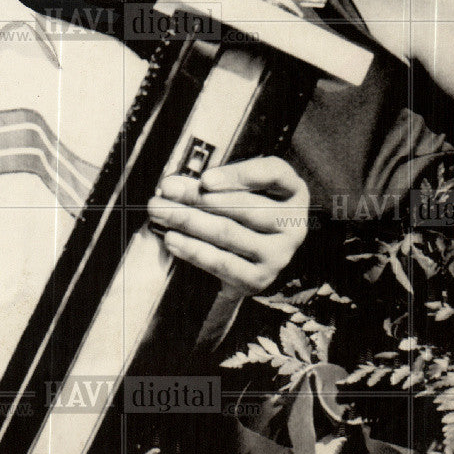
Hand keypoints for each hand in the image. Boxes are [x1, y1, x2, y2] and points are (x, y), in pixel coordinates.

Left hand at [147, 156, 309, 295]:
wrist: (251, 257)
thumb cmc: (242, 209)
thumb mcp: (240, 188)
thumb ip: (215, 181)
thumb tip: (173, 185)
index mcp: (293, 191)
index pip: (274, 174)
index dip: (239, 176)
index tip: (205, 179)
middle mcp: (293, 224)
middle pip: (244, 207)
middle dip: (199, 197)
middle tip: (166, 190)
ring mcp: (279, 254)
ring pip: (229, 233)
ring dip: (189, 221)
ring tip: (160, 212)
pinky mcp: (260, 279)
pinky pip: (222, 263)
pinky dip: (193, 250)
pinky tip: (171, 239)